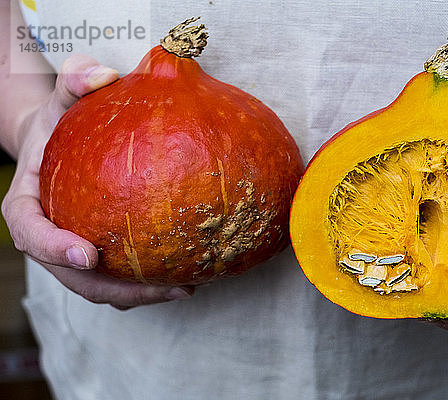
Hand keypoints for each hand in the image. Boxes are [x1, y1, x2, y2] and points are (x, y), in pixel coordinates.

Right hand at [1, 55, 193, 309]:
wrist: (60, 141)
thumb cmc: (62, 118)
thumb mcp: (63, 94)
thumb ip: (74, 78)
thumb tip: (103, 74)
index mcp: (28, 204)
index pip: (31, 232)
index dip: (54, 249)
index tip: (89, 255)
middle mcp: (48, 234)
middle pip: (72, 275)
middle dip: (115, 289)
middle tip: (164, 287)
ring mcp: (71, 249)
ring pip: (99, 286)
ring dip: (139, 294)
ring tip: (185, 287)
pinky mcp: (98, 252)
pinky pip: (120, 275)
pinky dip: (148, 281)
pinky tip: (187, 272)